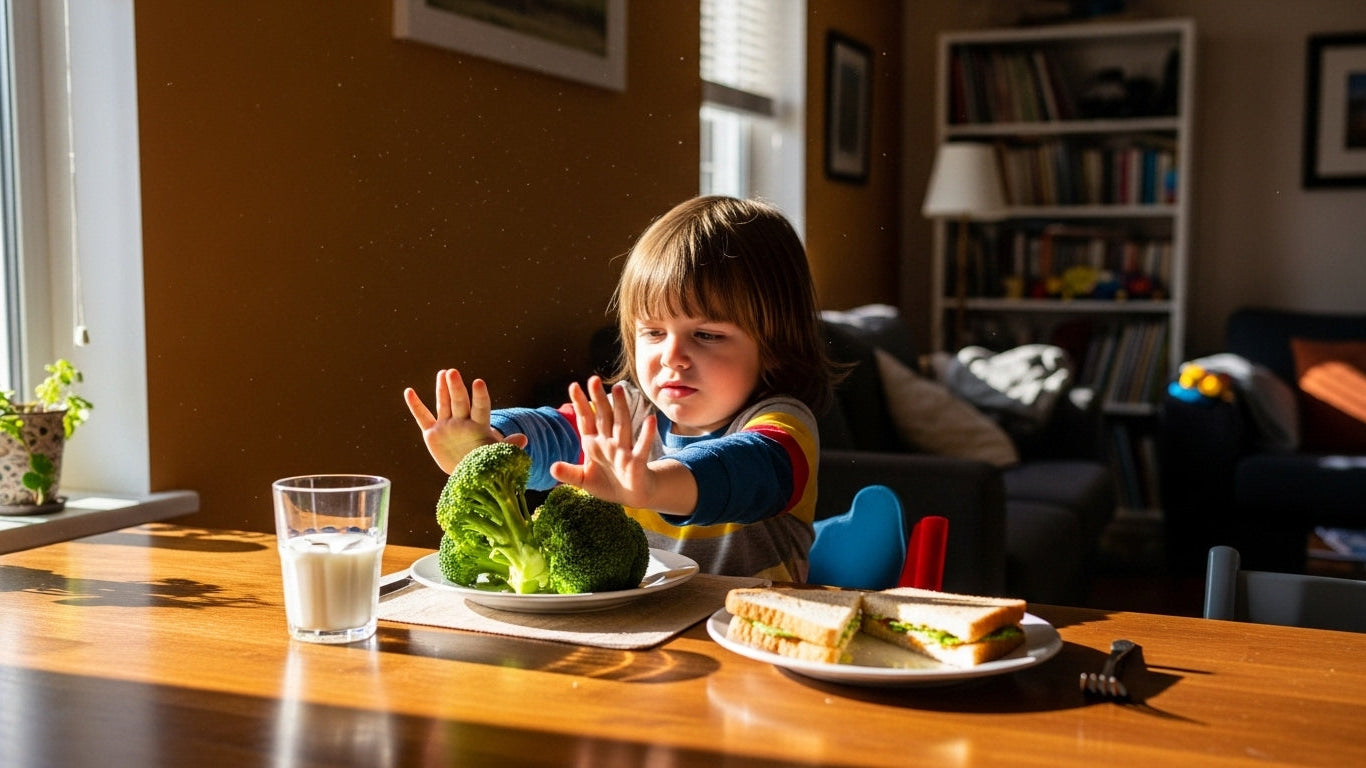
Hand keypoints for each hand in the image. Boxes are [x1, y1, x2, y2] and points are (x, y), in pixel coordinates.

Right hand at [403, 368, 524, 473]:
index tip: (478, 383)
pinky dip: (416, 406)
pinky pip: (423, 417)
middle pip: (460, 402)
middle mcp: (463, 422)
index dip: (480, 396)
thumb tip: (524, 439)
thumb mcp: (496, 455)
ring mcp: (447, 426)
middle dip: (457, 388)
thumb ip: (507, 446)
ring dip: (442, 389)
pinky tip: (409, 391)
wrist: (467, 471)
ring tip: (442, 373)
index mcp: (479, 426)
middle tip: (453, 372)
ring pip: (444, 404)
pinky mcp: (432, 433)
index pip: (481, 407)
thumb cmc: (484, 460)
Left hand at [550, 376, 659, 507]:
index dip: (580, 404)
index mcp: (594, 444)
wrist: (630, 496)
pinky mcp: (636, 462)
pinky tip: (650, 420)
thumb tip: (551, 467)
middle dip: (599, 399)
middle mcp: (609, 442)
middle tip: (594, 379)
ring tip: (619, 389)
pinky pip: (641, 447)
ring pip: (621, 425)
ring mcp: (623, 451)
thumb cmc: (607, 484)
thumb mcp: (583, 480)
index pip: (586, 420)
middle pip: (603, 417)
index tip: (573, 386)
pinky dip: (646, 435)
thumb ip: (569, 473)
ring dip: (620, 408)